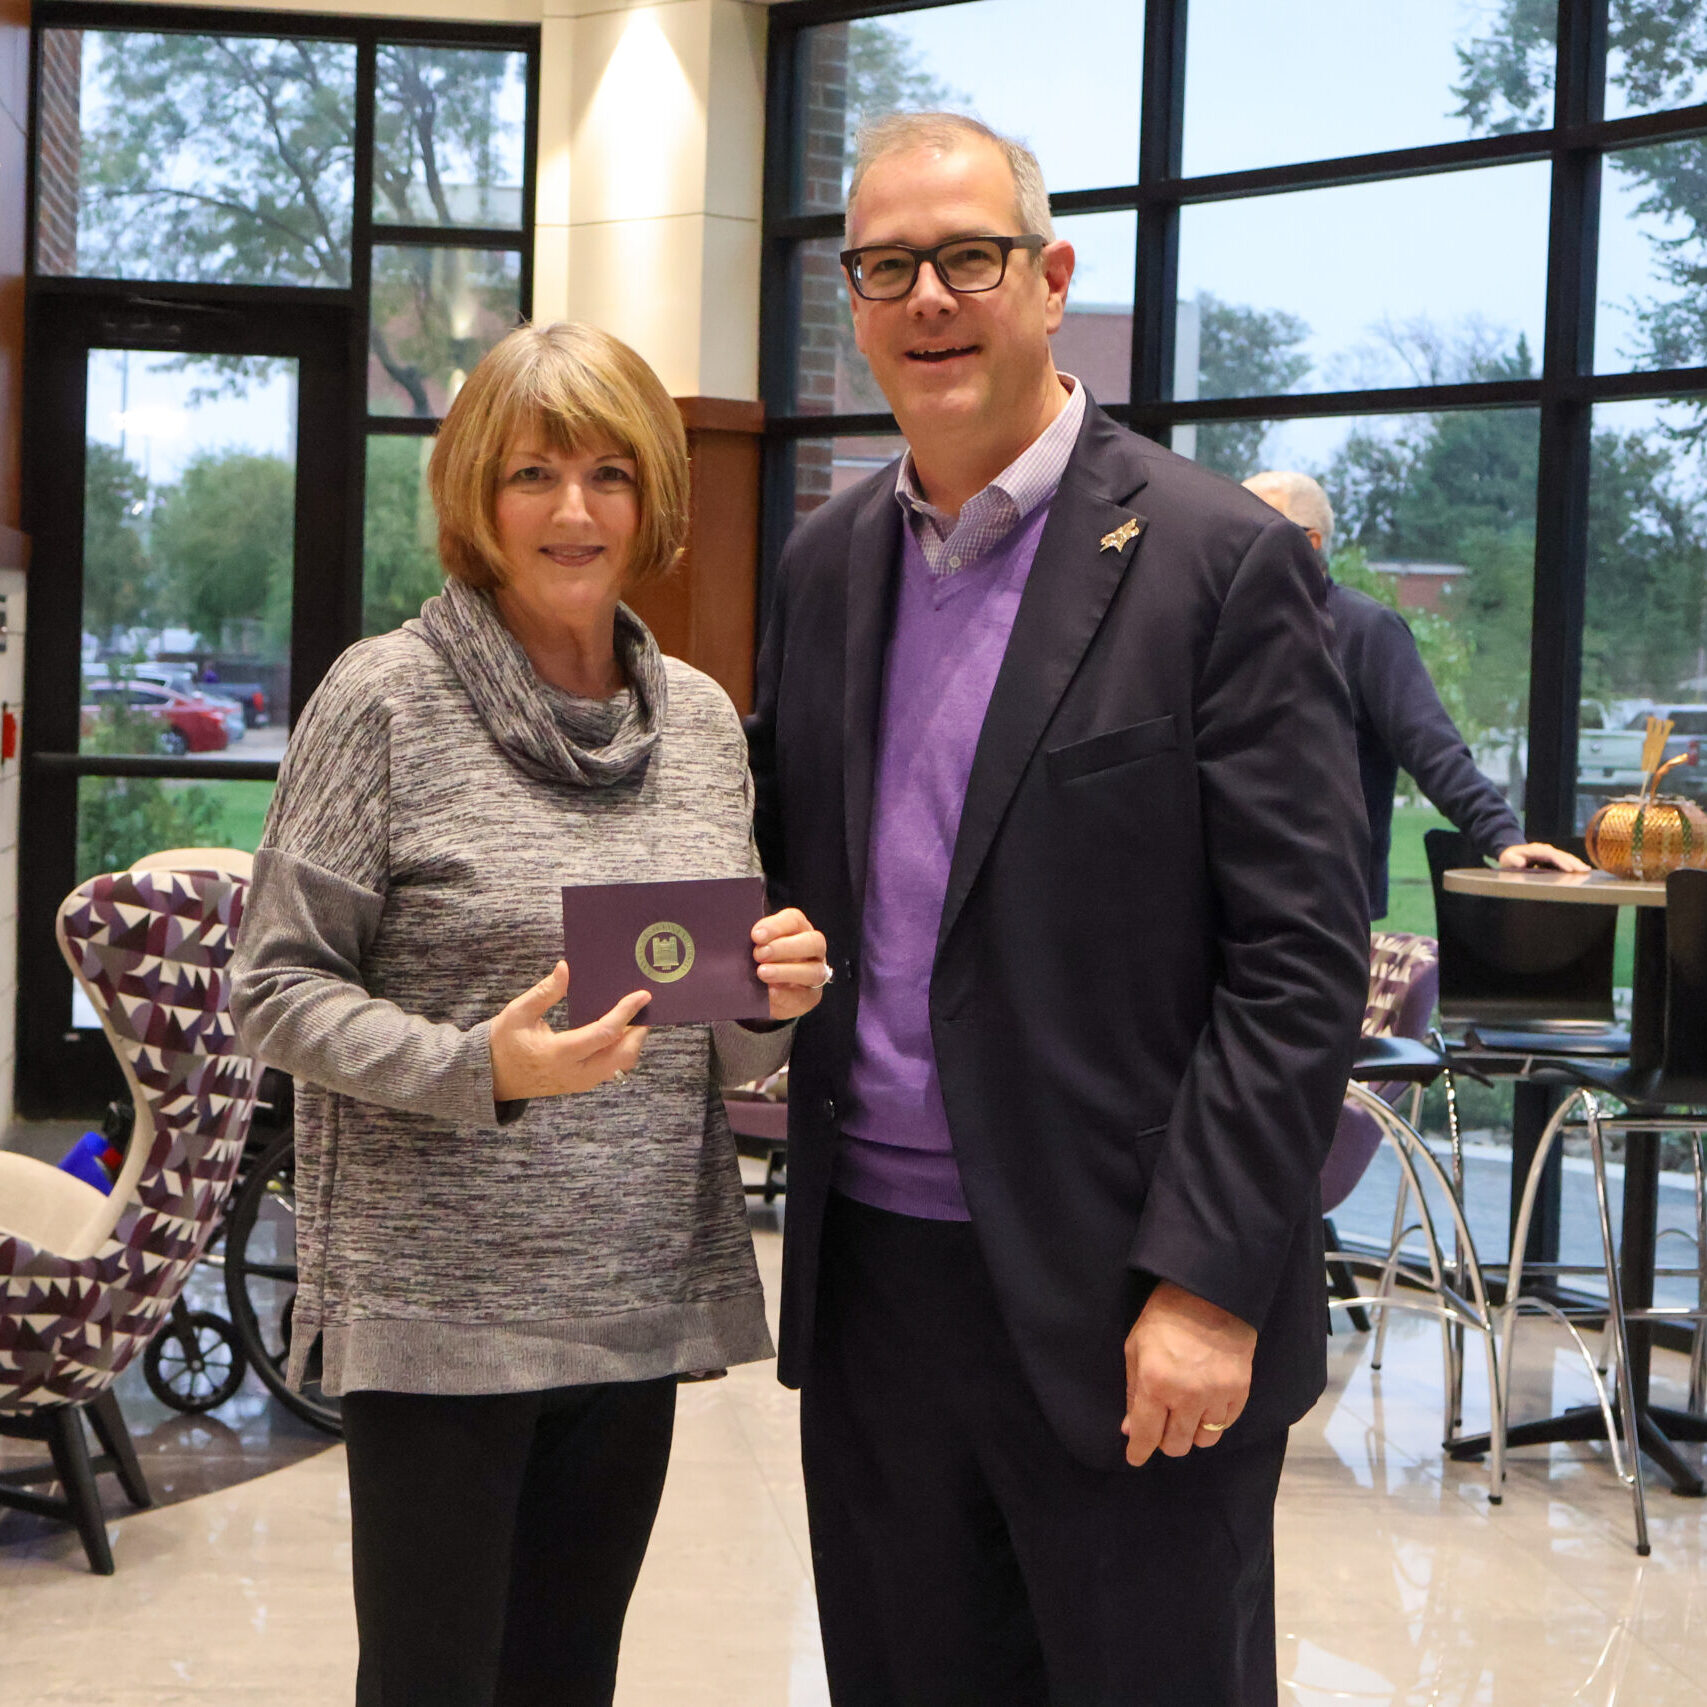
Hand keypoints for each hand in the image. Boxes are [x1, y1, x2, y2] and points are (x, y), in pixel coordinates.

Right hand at [489, 961, 649, 1100]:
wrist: (491, 1076)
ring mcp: (579, 1082)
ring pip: (620, 1066)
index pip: (605, 1034)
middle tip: (644, 1008)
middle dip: (638, 1031)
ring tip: (635, 1018)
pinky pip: (610, 1070)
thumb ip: (545, 992)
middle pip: (622, 1056)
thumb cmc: (503, 1042)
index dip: (626, 1013)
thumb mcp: (518, 1012)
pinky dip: (621, 1052)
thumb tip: (566, 968)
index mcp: (559, 1053)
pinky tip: (620, 1033)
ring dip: (632, 1043)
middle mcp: (574, 1073)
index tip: (642, 995)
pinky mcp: (580, 1084)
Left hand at [751, 907, 829, 1021]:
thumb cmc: (758, 961)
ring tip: (762, 973)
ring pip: (813, 971)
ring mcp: (815, 973)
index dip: (776, 926)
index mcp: (798, 929)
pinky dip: (786, 994)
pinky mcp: (811, 997)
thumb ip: (754, 942)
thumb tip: (744, 939)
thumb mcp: (755, 948)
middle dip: (785, 947)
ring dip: (786, 971)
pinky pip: (805, 995)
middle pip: (813, 942)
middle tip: (759, 955)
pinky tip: (770, 992)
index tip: (756, 936)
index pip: (794, 920)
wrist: (760, 993)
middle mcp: (813, 949)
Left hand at [1122, 1282, 1256, 1466]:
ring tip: (1186, 1413)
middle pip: (1176, 1445)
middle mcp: (1186, 1396)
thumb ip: (1133, 1392)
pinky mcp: (1239, 1393)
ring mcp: (1216, 1396)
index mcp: (1155, 1384)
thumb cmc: (1164, 1318)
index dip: (1138, 1452)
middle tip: (1161, 1425)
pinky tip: (1206, 1404)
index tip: (1135, 1457)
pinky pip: (1225, 1425)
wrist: (1210, 1295)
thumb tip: (1129, 1429)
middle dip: (1164, 1441)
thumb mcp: (1136, 1348)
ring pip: (1203, 1441)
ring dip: (1191, 1433)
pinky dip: (1213, 1421)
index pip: (1145, 1434)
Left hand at [1497, 841, 1589, 872]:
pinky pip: (1564, 859)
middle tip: (1583, 870)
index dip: (1560, 861)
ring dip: (1576, 862)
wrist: (1510, 853)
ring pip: (1565, 856)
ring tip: (1586, 870)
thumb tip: (1521, 863)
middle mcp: (1544, 849)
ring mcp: (1549, 852)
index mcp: (1535, 850)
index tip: (1569, 869)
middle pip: (1561, 854)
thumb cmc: (1509, 858)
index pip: (1550, 855)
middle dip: (1572, 862)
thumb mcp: (1507, 859)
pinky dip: (1573, 863)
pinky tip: (1582, 869)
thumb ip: (1513, 860)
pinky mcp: (1551, 856)